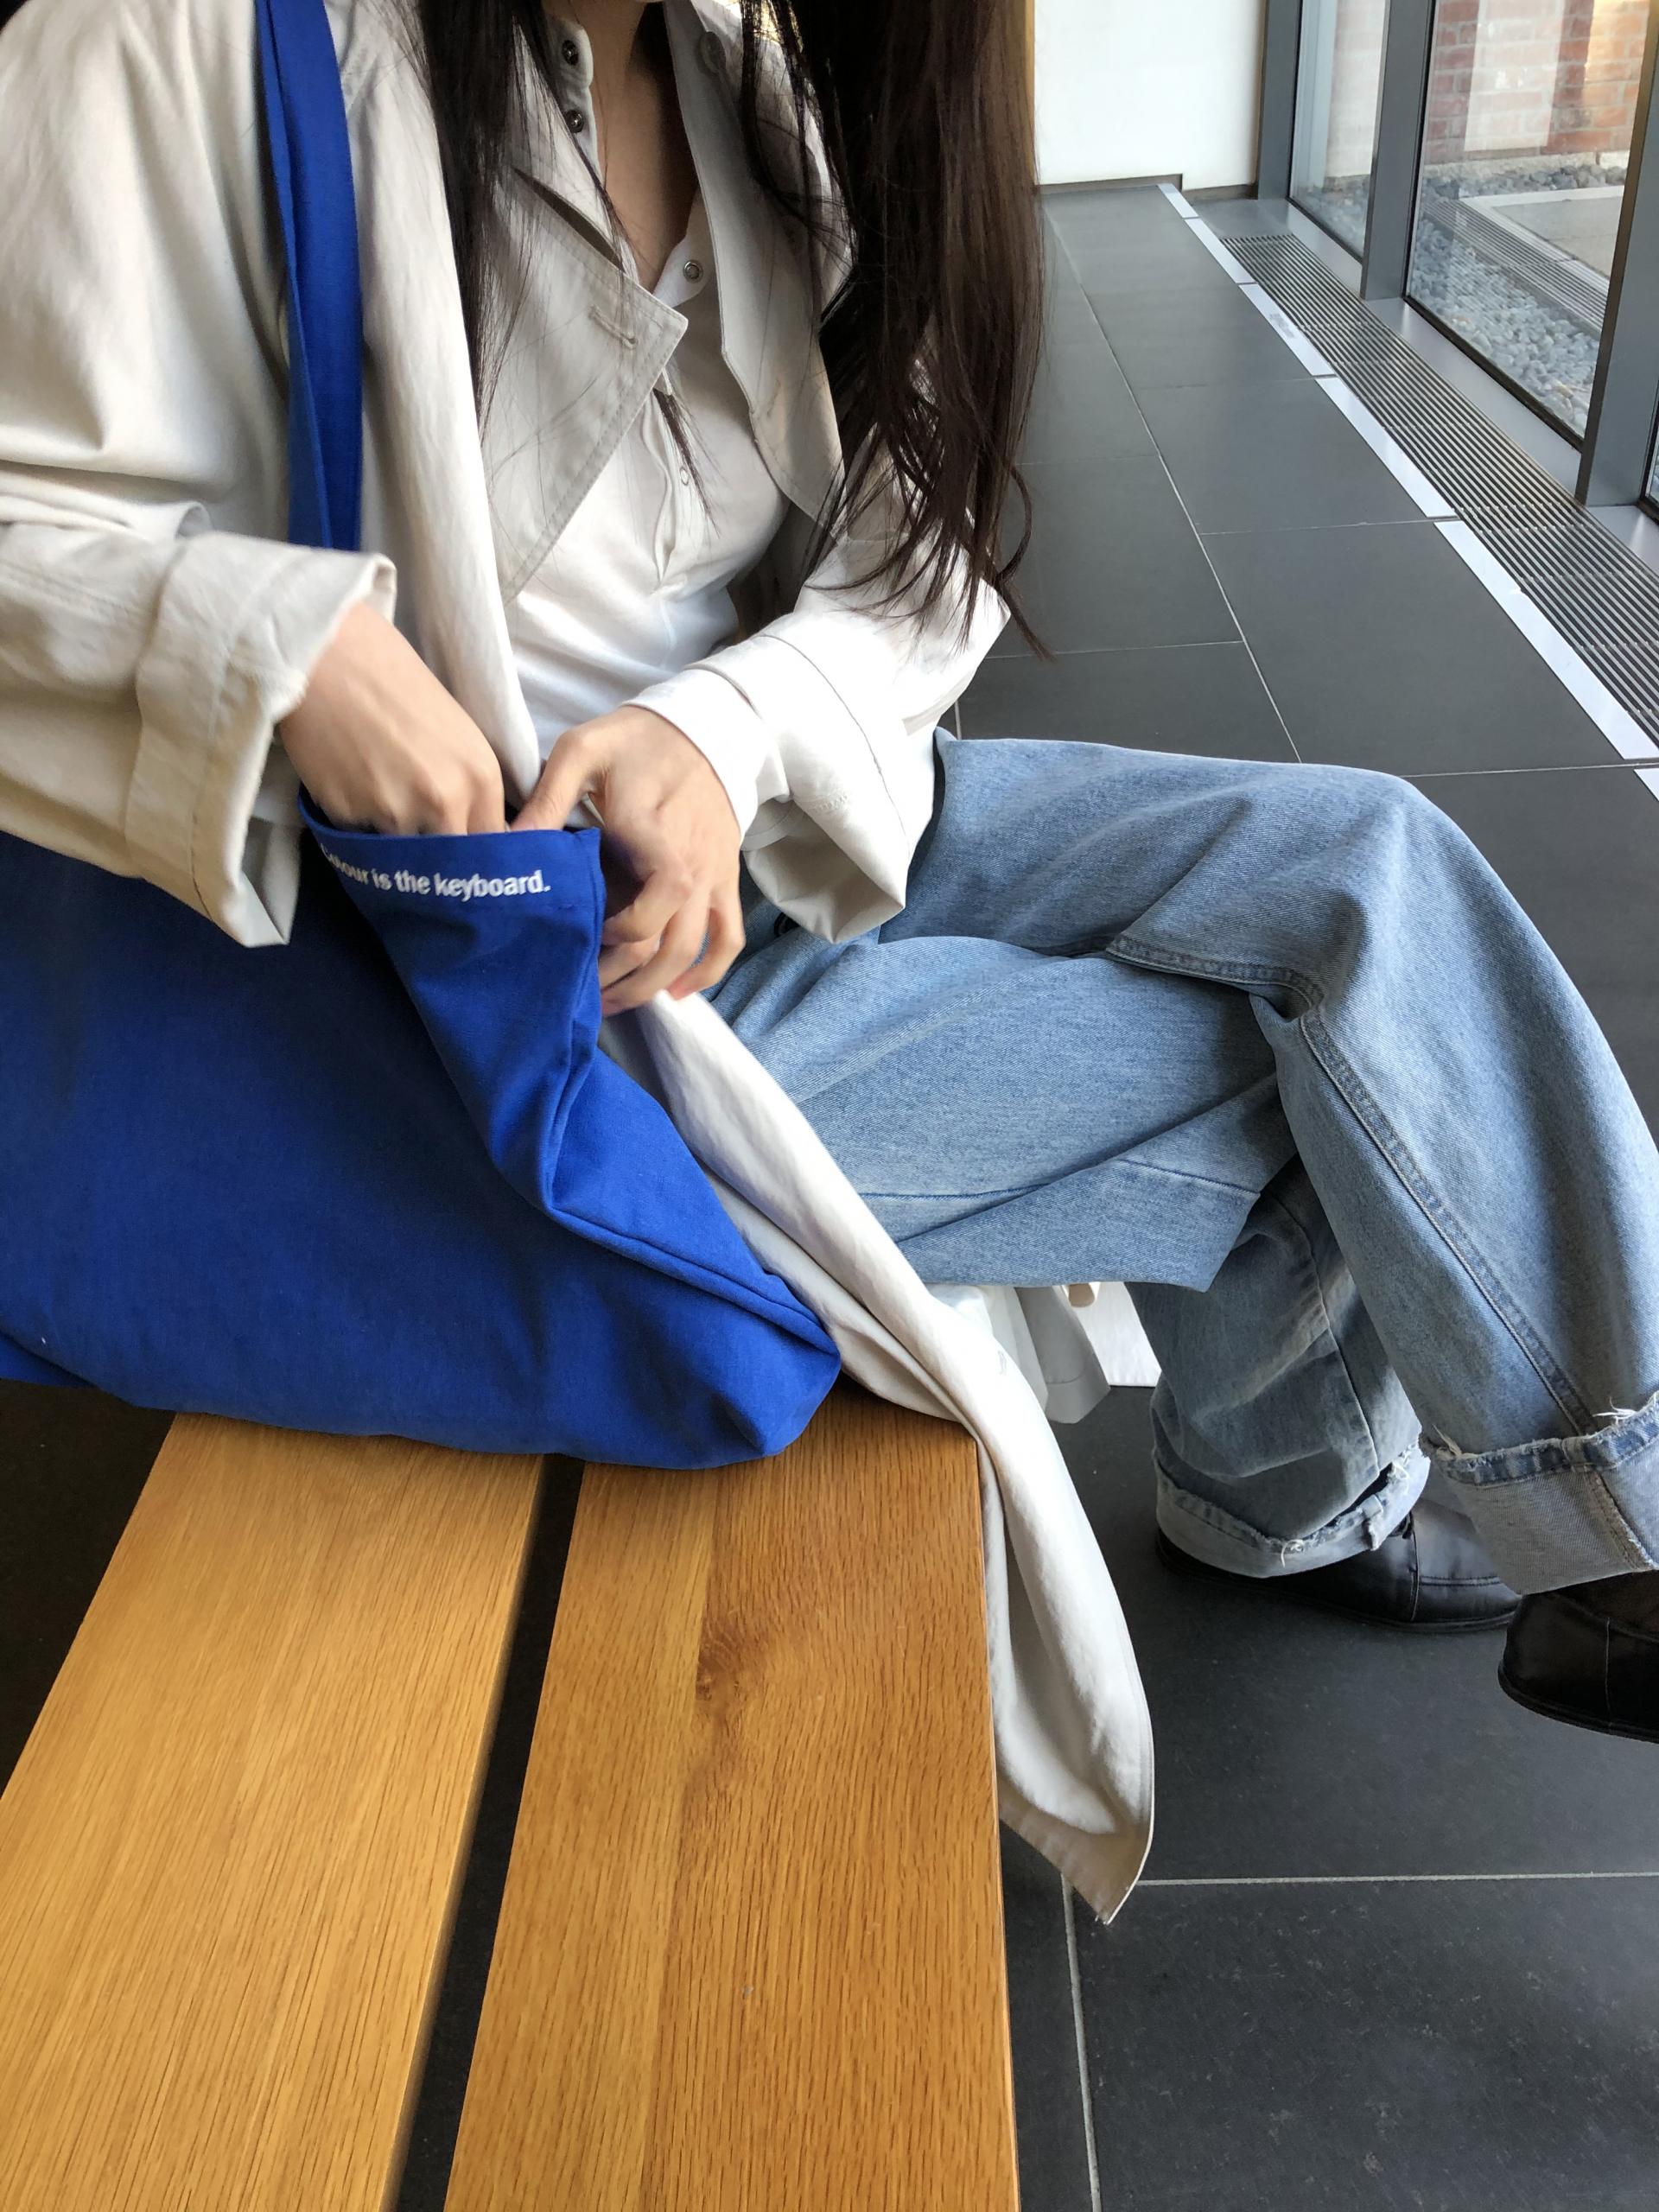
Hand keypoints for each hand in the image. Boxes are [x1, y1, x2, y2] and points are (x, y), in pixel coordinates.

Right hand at [280, 602, 507, 834]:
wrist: (327, 654)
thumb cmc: (392, 677)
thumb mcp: (456, 731)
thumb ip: (466, 784)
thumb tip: (467, 829)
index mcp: (481, 776)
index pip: (489, 842)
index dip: (472, 848)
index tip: (457, 845)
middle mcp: (446, 801)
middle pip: (450, 859)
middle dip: (435, 856)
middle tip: (415, 828)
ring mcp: (396, 813)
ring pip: (402, 853)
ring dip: (391, 836)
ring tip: (374, 789)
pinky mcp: (350, 816)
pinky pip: (359, 837)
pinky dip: (355, 820)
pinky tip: (346, 778)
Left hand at [515, 705, 742, 1014]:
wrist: (706, 724)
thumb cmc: (636, 740)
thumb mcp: (582, 750)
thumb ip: (547, 799)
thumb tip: (508, 844)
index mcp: (652, 832)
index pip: (652, 904)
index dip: (618, 933)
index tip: (583, 931)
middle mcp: (690, 862)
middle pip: (666, 943)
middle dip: (623, 977)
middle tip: (582, 988)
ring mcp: (713, 875)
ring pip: (693, 950)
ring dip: (655, 985)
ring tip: (617, 1001)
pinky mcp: (726, 879)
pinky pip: (728, 938)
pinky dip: (707, 972)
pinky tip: (677, 990)